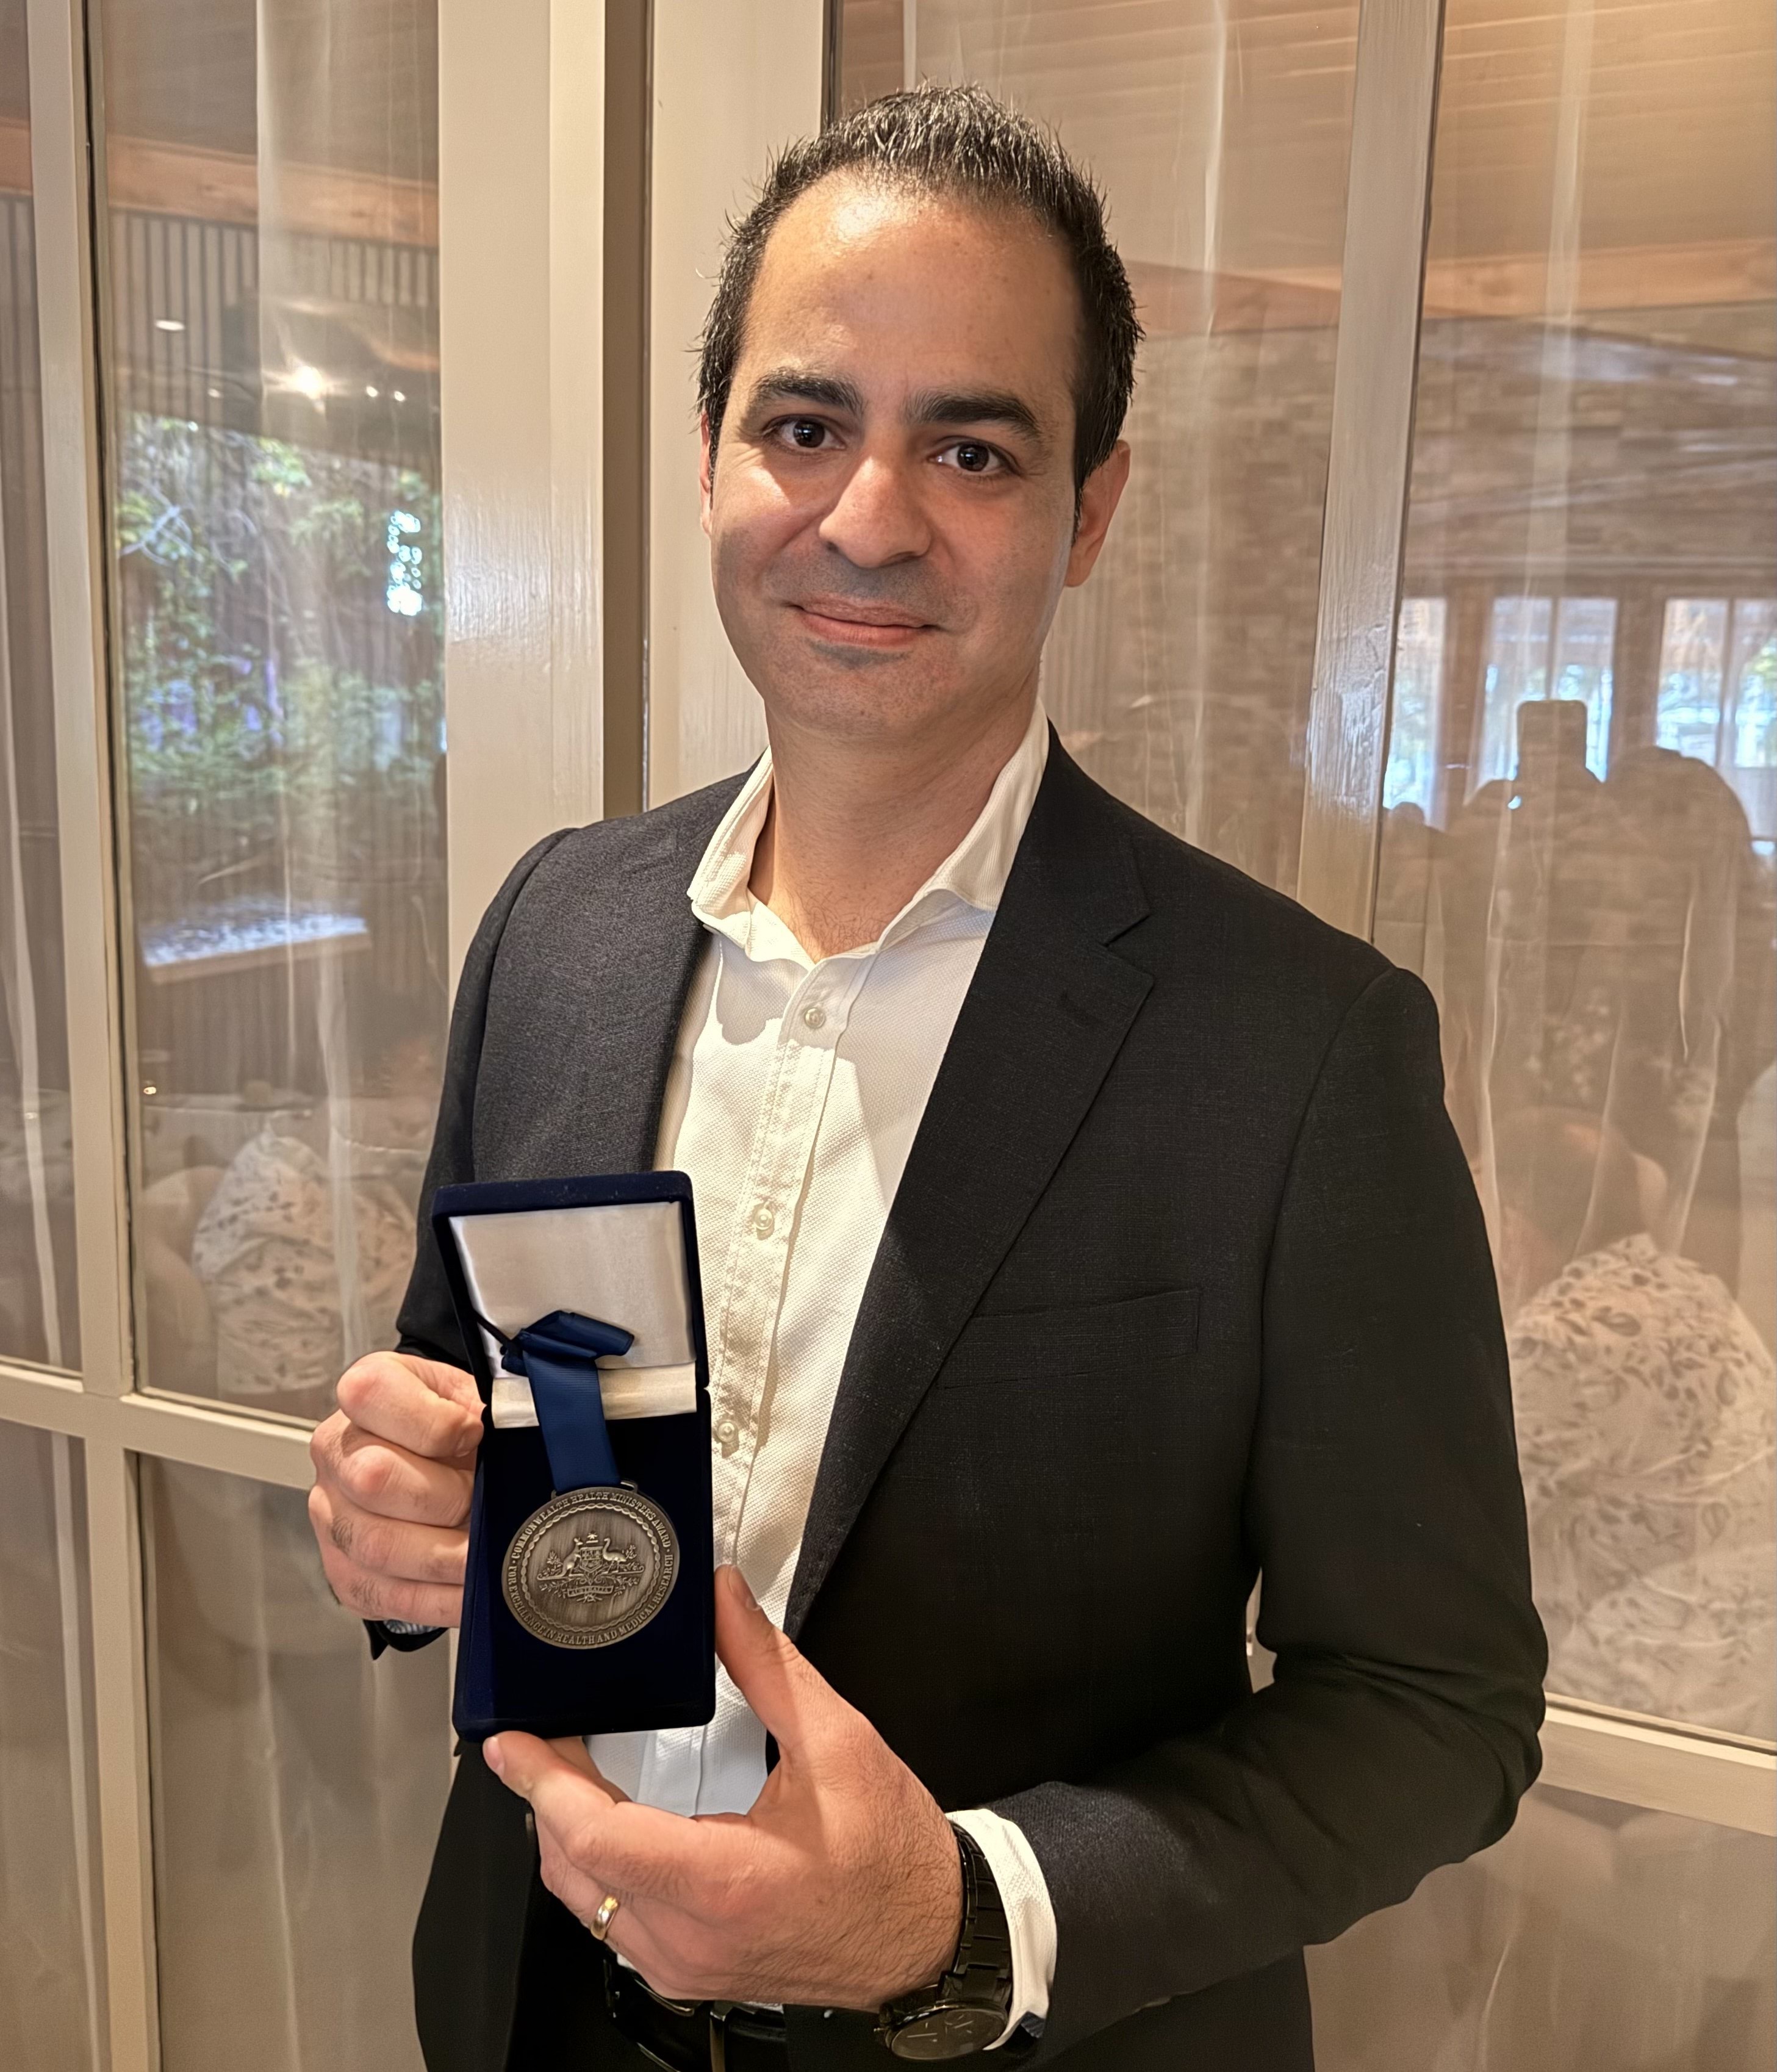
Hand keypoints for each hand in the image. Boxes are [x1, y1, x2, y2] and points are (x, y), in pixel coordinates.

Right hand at [308, 1351, 482, 1626]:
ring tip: (487, 1552)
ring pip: (377, 1545)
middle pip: (372, 1478)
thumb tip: (521, 1434)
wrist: (435, 1463)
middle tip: (481, 1502)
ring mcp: (333, 1514)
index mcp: (368, 1394)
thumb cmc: (456, 1426)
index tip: (474, 1433)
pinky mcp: (344, 1570)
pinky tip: (473, 1589)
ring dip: (446, 1556)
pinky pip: (386, 1595)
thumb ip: (489, 1407)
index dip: (432, 1421)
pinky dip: (440, 1599)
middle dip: (445, 1498)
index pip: (371, 1395)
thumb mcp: (474, 1396)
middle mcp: (338, 1452)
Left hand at [484, 1566, 961, 2008]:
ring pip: (585, 1903)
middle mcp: (691, 1939)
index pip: (597, 1838)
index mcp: (725, 1883)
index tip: (510, 1740)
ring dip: (564, 1834)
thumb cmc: (892, 1853)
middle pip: (574, 1870)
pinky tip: (602, 1824)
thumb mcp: (838, 1741)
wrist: (928, 1936)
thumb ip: (768, 1664)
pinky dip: (593, 1869)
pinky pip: (612, 1924)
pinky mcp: (689, 1973)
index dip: (543, 1783)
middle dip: (543, 1798)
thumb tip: (722, 1598)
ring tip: (561, 1769)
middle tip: (536, 1734)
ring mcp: (685, 1966)